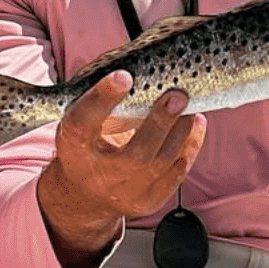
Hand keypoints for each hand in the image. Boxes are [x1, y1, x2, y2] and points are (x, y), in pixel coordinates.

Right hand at [37, 70, 206, 267]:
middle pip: (136, 155)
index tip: (123, 76)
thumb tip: (137, 66)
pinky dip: (190, 144)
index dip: (102, 99)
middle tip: (177, 94)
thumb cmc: (86, 147)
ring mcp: (125, 194)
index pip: (83, 124)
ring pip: (163, 163)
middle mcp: (97, 176)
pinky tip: (195, 123)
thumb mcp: (81, 123)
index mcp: (73, 149)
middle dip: (160, 122)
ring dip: (181, 130)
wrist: (84, 194)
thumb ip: (101, 101)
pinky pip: (177, 173)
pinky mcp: (148, 201)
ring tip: (188, 105)